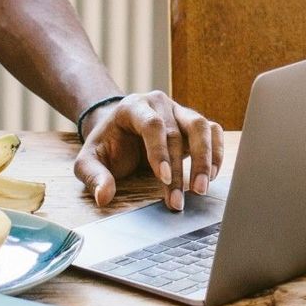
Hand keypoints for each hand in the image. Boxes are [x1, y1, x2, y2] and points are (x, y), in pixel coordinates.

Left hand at [73, 91, 225, 211]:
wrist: (119, 131)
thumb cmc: (106, 146)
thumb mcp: (89, 160)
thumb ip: (94, 176)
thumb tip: (104, 197)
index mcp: (133, 107)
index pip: (152, 124)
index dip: (159, 151)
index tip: (163, 179)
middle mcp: (159, 104)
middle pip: (178, 131)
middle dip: (180, 169)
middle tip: (178, 200)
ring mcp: (179, 111)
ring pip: (201, 127)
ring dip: (205, 159)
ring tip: (201, 189)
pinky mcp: (193, 123)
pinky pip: (213, 131)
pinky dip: (216, 152)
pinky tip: (212, 176)